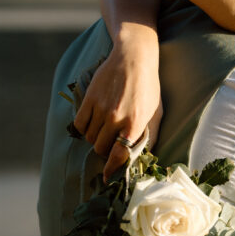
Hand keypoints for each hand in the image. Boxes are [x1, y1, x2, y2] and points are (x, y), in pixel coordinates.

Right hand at [72, 30, 162, 180]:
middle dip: (105, 150)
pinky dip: (83, 128)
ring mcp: (101, 109)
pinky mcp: (89, 99)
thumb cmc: (148, 86)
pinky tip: (92, 123)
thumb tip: (146, 157)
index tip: (107, 177)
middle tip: (110, 142)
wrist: (133, 58)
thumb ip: (150, 135)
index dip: (112, 169)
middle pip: (100, 148)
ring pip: (89, 138)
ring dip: (95, 138)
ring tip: (104, 129)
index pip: (119, 155)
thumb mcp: (156, 111)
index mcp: (135, 123)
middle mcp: (116, 118)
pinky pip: (79, 124)